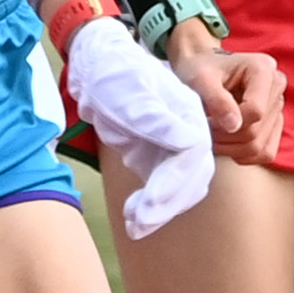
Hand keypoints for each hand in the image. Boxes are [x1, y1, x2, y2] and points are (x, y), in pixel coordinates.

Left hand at [62, 15, 214, 237]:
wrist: (102, 66)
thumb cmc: (117, 74)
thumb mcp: (132, 93)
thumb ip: (157, 118)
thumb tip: (190, 142)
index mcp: (189, 115)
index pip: (191, 157)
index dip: (173, 184)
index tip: (151, 204)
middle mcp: (189, 133)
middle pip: (191, 177)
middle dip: (167, 205)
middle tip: (139, 225)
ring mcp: (175, 146)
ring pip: (181, 187)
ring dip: (160, 210)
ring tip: (134, 225)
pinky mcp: (159, 156)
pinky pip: (164, 186)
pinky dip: (152, 204)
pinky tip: (133, 215)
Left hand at [168, 23, 283, 167]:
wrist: (199, 67)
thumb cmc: (198, 69)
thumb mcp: (199, 79)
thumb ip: (216, 99)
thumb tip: (234, 126)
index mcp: (263, 69)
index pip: (256, 111)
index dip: (228, 123)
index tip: (206, 119)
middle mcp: (277, 86)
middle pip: (256, 131)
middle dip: (225, 137)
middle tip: (204, 129)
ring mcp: (278, 106)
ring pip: (261, 147)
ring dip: (231, 149)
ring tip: (211, 135)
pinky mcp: (275, 123)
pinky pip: (265, 153)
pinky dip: (242, 155)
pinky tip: (225, 142)